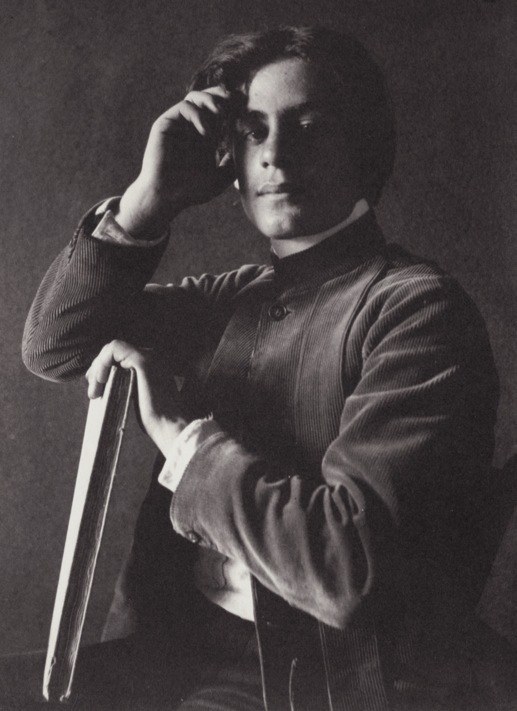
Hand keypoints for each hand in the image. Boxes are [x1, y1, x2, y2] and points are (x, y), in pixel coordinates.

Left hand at [85, 340, 187, 453]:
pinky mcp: (142, 361)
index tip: (96, 389)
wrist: (170, 427)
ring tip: (94, 391)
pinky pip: (114, 350)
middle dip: (97, 369)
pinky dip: (102, 363)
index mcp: (151, 363)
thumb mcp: (137, 396)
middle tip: (92, 393)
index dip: (103, 369)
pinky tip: (100, 381)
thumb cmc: (156, 419)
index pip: (120, 357)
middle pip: (114, 352)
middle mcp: (151, 355)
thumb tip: (104, 383)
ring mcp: (148, 356)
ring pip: (112, 349)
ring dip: (98, 368)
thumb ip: (125, 384)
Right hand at [116, 86, 235, 238]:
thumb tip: (245, 152)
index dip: (232, 107)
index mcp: (204, 137)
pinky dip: (198, 114)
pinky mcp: (165, 124)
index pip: (219, 113)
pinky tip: (206, 132)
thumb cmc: (190, 191)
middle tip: (235, 101)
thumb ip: (232, 165)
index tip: (245, 109)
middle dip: (222, 96)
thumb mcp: (220, 179)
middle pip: (207, 99)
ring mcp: (178, 125)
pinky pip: (184, 108)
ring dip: (211, 100)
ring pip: (195, 98)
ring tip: (221, 113)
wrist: (166, 197)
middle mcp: (191, 128)